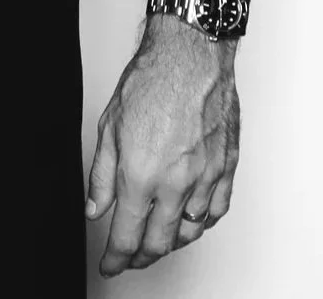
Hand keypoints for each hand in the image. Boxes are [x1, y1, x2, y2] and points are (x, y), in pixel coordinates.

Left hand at [85, 13, 240, 275]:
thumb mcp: (109, 128)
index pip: (126, 236)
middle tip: (129, 258)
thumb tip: (96, 209)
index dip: (115, 259)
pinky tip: (191, 222)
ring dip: (172, 243)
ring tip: (157, 242)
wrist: (191, 56)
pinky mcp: (226, 168)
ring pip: (191, 232)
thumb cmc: (152, 81)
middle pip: (159, 242)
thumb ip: (102, 177)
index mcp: (142, 175)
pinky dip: (202, 224)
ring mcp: (206, 178)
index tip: (109, 265)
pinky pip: (217, 210)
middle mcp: (177, 183)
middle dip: (141, 257)